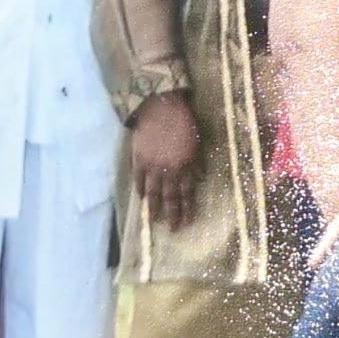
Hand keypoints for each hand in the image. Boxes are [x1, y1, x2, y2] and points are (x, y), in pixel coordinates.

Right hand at [132, 93, 200, 230]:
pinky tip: (141, 198)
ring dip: (154, 208)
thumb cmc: (183, 122)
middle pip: (170, 198)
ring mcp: (151, 167)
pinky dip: (140, 190)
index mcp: (185, 166)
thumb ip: (197, 162)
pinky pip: (138, 180)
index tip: (189, 222)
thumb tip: (200, 179)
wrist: (159, 108)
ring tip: (154, 220)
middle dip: (173, 215)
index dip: (188, 209)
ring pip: (153, 193)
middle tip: (173, 230)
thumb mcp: (197, 142)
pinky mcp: (138, 160)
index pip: (187, 194)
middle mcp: (168, 171)